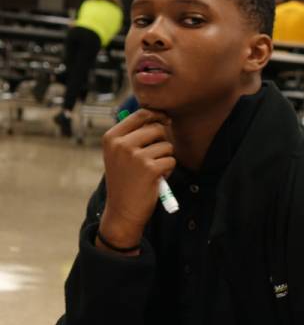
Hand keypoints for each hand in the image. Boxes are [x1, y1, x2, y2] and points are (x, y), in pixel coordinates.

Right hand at [98, 109, 174, 248]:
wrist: (122, 210)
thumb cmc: (126, 179)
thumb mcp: (119, 153)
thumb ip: (134, 134)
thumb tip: (161, 116)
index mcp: (111, 137)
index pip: (141, 114)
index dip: (158, 115)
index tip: (165, 120)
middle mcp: (121, 144)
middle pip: (157, 128)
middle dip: (162, 142)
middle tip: (153, 158)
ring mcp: (135, 156)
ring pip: (167, 146)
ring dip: (165, 158)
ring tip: (151, 171)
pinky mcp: (150, 169)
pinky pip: (171, 160)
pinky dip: (168, 170)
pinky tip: (156, 179)